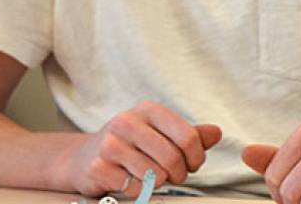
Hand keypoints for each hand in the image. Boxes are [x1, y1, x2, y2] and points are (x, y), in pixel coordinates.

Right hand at [57, 100, 221, 197]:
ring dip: (159, 182)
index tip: (193, 164)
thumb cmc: (131, 144)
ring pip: (155, 174)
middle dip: (180, 173)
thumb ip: (191, 134)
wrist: (84, 157)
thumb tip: (217, 133)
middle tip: (175, 175)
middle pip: (173, 157)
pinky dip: (139, 190)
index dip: (197, 156)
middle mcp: (127, 122)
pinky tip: (131, 180)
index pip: (188, 136)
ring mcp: (110, 144)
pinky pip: (135, 188)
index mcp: (149, 110)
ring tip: (152, 176)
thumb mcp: (161, 133)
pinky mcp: (98, 167)